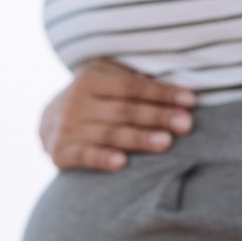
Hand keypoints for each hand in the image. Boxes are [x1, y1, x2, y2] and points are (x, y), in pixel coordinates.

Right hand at [39, 59, 196, 170]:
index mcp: (91, 78)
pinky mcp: (61, 152)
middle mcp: (77, 100)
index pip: (132, 86)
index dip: (162, 93)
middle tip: (186, 124)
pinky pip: (86, 156)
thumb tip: (182, 87)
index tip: (191, 101)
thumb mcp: (107, 80)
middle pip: (125, 110)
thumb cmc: (96, 100)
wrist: (50, 122)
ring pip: (110, 134)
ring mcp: (68, 127)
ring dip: (138, 139)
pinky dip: (103, 159)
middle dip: (157, 117)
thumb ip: (134, 81)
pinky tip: (122, 162)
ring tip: (165, 143)